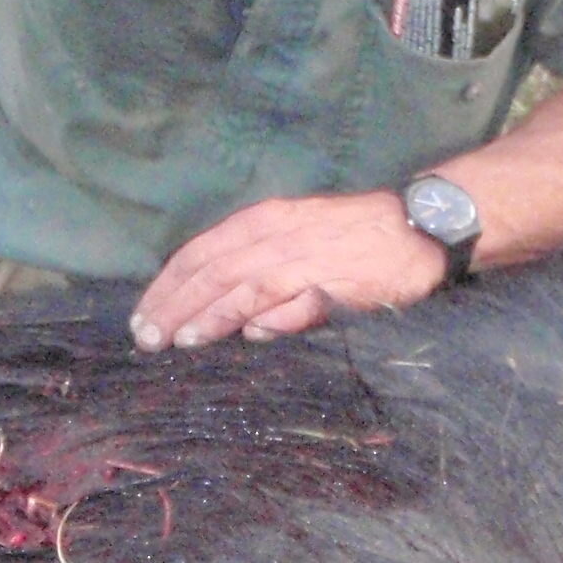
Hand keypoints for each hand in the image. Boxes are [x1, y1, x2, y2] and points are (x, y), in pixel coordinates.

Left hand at [131, 190, 446, 349]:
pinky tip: (248, 336)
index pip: (201, 252)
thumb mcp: (296, 238)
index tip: (143, 314)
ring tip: (180, 340)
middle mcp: (277, 235)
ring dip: (210, 314)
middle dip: (175, 305)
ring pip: (244, 287)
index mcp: (263, 221)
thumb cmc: (353, 235)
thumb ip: (259, 272)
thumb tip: (230, 317)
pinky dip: (270, 318)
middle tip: (147, 337)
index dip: (168, 285)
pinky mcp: (338, 282)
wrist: (418, 225)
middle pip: (212, 271)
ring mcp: (306, 258)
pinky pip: (296, 301)